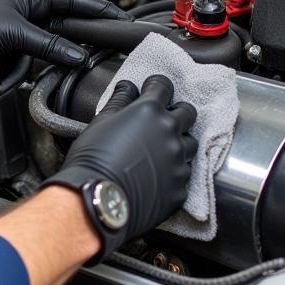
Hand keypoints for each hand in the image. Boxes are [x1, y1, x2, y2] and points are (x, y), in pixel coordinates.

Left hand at [0, 0, 128, 97]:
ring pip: (31, 61)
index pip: (73, 0)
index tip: (120, 19)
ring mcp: (10, 34)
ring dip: (9, 74)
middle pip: (51, 38)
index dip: (98, 11)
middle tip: (66, 65)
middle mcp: (21, 12)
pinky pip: (14, 71)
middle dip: (43, 57)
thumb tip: (75, 54)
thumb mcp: (12, 34)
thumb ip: (48, 45)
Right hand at [45, 75, 196, 262]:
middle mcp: (170, 133)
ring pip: (191, 144)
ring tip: (161, 148)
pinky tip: (156, 174)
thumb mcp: (101, 122)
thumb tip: (128, 86)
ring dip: (179, 142)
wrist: (97, 199)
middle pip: (188, 113)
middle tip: (162, 117)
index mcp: (150, 112)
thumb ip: (119, 101)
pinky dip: (173, 171)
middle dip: (176, 111)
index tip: (151, 88)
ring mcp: (178, 162)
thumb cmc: (93, 159)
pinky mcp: (180, 188)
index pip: (164, 87)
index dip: (156, 86)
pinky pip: (183, 174)